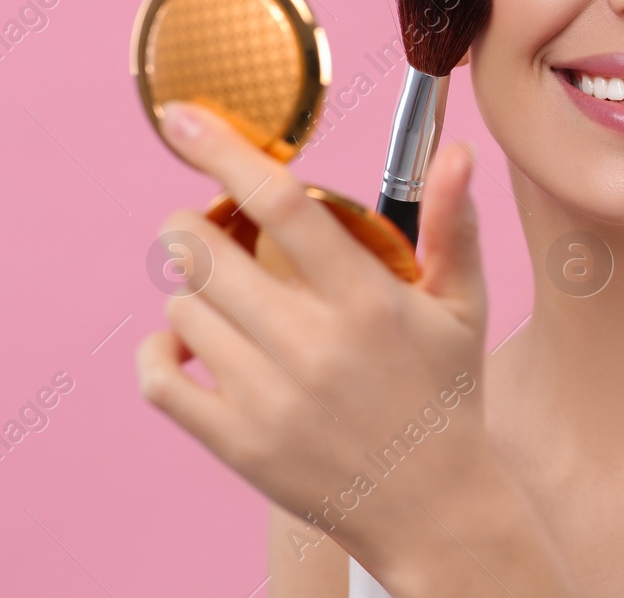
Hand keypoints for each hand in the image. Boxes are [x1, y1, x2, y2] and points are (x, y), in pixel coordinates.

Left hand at [134, 100, 523, 585]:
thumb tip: (458, 151)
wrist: (431, 505)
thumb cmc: (446, 394)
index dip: (228, 154)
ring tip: (228, 295)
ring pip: (184, 309)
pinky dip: (160, 349)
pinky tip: (189, 341)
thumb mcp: (463, 306)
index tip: (185, 119)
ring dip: (193, 289)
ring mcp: (268, 399)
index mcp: (369, 303)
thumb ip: (452, 223)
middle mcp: (313, 347)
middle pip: (209, 254)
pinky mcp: (236, 443)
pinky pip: (159, 378)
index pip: (285, 208)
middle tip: (211, 225)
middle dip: (193, 224)